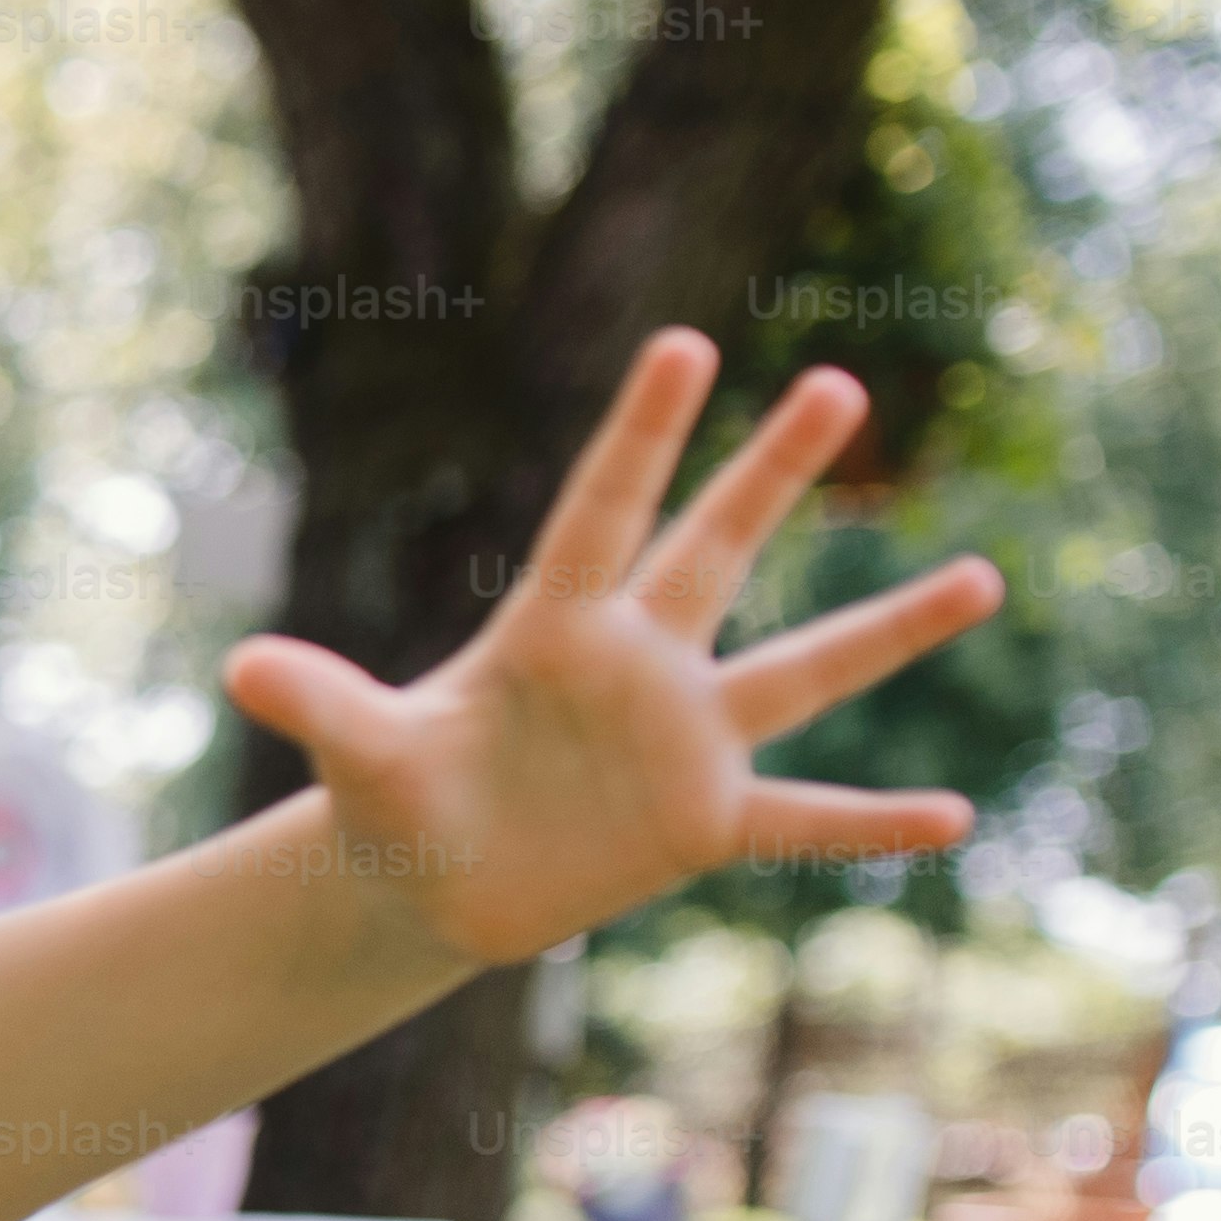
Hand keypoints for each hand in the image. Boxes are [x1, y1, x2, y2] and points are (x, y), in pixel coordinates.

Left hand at [219, 332, 1005, 967]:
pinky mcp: (702, 821)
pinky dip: (871, 828)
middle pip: (714, 551)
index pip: (602, 514)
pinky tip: (955, 822)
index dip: (640, 435)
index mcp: (551, 632)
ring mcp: (681, 741)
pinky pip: (805, 820)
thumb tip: (237, 666)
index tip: (683, 342)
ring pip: (802, 672)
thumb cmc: (394, 797)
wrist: (430, 878)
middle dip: (769, 473)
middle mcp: (635, 666)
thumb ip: (319, 703)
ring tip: (982, 575)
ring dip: (889, 631)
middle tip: (838, 382)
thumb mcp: (356, 754)